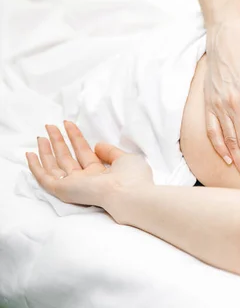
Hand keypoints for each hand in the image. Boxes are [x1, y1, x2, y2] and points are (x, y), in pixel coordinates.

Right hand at [26, 121, 152, 207]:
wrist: (129, 194)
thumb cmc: (132, 178)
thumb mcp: (125, 159)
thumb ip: (110, 152)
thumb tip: (97, 145)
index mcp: (101, 174)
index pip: (84, 153)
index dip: (75, 137)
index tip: (69, 124)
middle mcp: (86, 180)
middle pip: (67, 157)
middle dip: (59, 141)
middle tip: (50, 126)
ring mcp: (73, 185)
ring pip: (54, 166)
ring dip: (46, 150)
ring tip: (41, 134)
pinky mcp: (63, 190)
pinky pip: (45, 178)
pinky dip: (36, 166)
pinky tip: (30, 154)